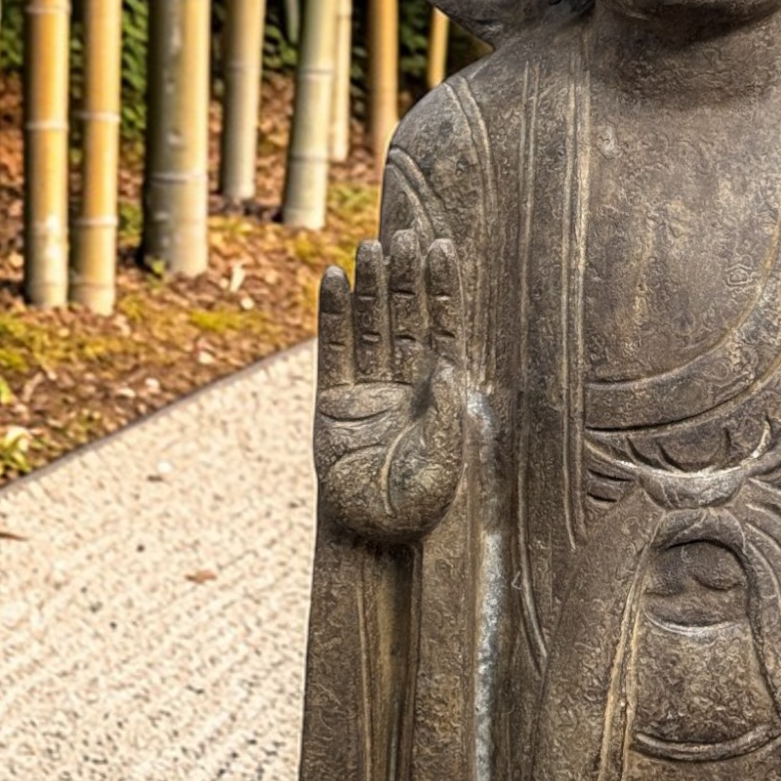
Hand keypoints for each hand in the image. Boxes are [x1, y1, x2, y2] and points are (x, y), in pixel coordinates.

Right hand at [313, 230, 466, 543]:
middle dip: (407, 278)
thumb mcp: (439, 472)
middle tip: (405, 235)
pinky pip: (333, 350)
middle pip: (407, 319)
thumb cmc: (412, 514)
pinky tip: (334, 279)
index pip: (443, 331)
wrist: (364, 545)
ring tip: (370, 246)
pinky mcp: (331, 403)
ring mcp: (368, 391)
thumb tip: (449, 367)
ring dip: (372, 287)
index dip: (442, 291)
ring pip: (372, 327)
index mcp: (440, 398)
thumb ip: (446, 421)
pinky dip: (334, 315)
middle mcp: (405, 387)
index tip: (442, 249)